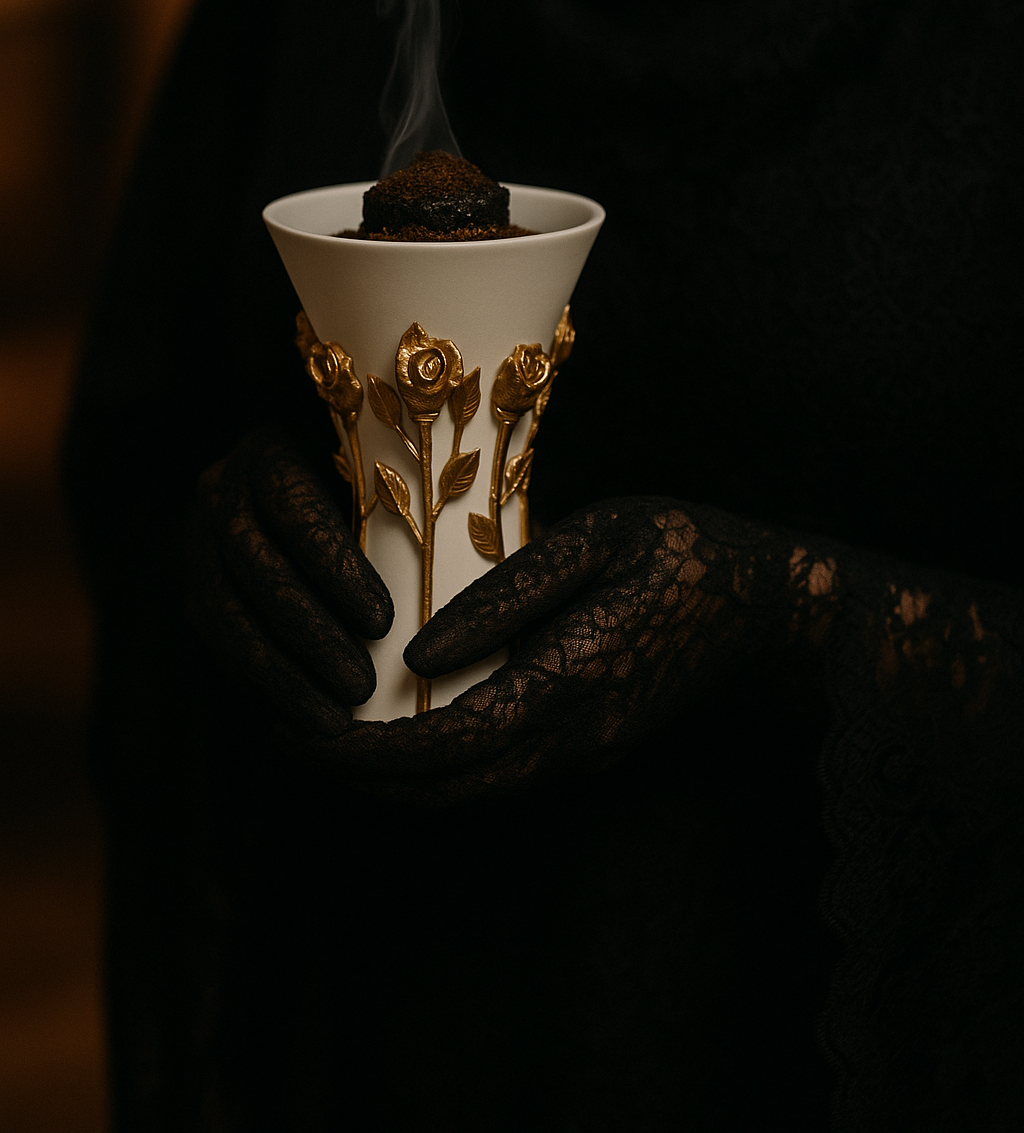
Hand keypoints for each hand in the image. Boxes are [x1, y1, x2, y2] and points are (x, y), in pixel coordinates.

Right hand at [189, 425, 393, 733]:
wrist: (279, 498)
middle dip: (313, 634)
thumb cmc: (355, 486)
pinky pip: (222, 644)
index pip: (294, 508)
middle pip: (260, 569)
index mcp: (267, 454)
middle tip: (362, 684)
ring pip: (233, 616)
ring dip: (286, 672)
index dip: (335, 567)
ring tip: (336, 717)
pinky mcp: (193, 593)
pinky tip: (305, 716)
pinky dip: (265, 685)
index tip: (382, 621)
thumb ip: (395, 511)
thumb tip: (465, 561)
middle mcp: (220, 493)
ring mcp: (197, 546)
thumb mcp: (371, 477)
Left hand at [288, 496, 815, 804]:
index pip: (442, 744)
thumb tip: (415, 654)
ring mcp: (584, 754)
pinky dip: (435, 769)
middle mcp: (571, 740)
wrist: (777, 612)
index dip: (362, 750)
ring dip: (392, 780)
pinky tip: (402, 728)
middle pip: (444, 789)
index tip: (299, 728)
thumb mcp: (598, 539)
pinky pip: (496, 778)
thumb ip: (506, 595)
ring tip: (326, 739)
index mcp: (567, 683)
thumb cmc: (689, 553)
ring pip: (468, 793)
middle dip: (358, 775)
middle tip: (287, 736)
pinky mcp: (592, 749)